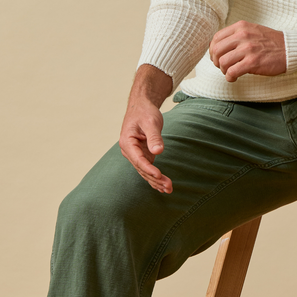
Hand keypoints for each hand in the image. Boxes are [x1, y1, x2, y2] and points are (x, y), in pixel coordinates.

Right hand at [120, 65, 173, 192]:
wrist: (141, 107)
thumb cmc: (144, 112)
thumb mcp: (151, 122)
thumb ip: (154, 137)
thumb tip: (158, 152)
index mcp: (127, 142)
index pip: (138, 160)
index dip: (148, 169)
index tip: (159, 175)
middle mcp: (129, 151)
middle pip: (142, 169)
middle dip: (155, 179)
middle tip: (169, 187)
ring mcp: (135, 154)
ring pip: (145, 171)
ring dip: (156, 181)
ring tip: (169, 189)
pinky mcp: (142, 155)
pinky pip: (148, 169)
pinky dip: (155, 178)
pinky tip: (163, 187)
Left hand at [209, 21, 285, 81]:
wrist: (289, 49)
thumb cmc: (271, 42)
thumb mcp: (252, 30)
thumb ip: (237, 35)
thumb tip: (219, 47)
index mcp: (241, 27)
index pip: (217, 38)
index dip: (213, 50)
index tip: (216, 57)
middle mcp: (243, 36)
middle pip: (217, 50)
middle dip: (216, 61)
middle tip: (222, 66)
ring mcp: (248, 49)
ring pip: (223, 62)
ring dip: (224, 70)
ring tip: (230, 72)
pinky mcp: (253, 62)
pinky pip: (232, 72)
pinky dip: (230, 77)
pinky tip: (234, 78)